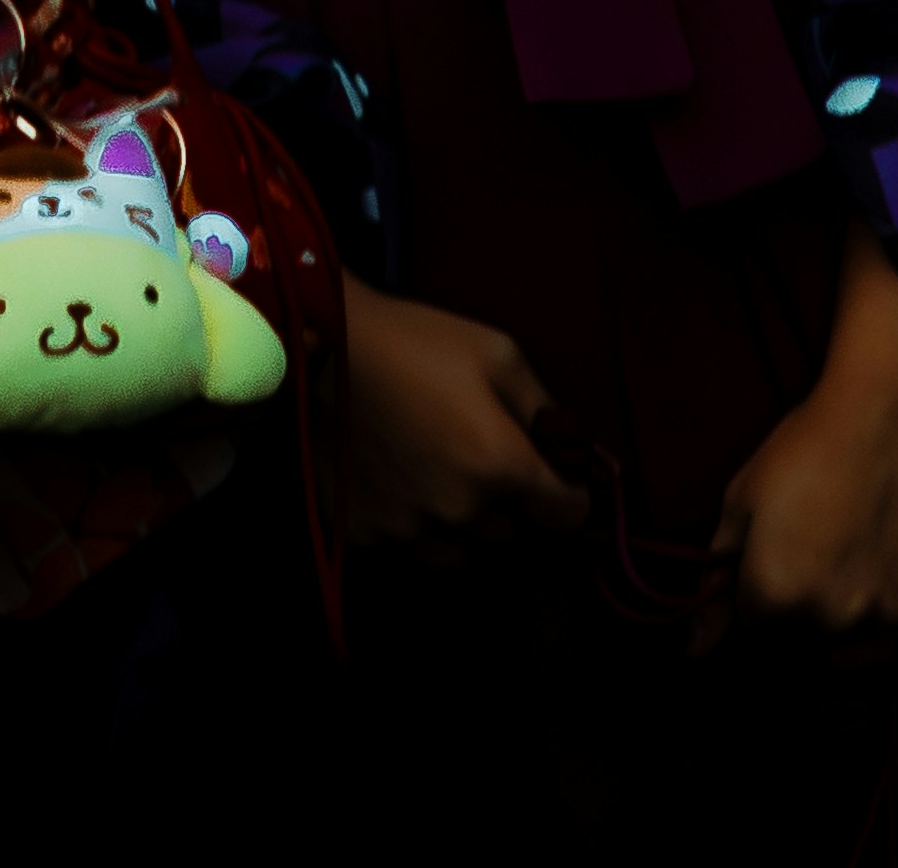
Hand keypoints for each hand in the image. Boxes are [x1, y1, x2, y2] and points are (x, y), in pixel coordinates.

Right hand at [320, 279, 590, 552]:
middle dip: (510, 504)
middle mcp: (460, 511)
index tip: (554, 475)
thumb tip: (574, 454)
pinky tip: (400, 485)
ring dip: (465, 530)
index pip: (570, 516)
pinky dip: (413, 528)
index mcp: (501, 466)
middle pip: (514, 535)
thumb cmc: (418, 341)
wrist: (323, 344)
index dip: (569, 492)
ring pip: (462, 556)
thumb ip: (547, 411)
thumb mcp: (499, 355)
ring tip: (445, 484)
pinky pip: (407, 548)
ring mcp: (408, 528)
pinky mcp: (365, 531)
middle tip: (485, 461)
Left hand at [706, 231, 897, 632]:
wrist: (894, 409)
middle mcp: (832, 617)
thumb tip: (697, 648)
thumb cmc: (808, 447)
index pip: (751, 631)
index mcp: (775, 593)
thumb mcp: (743, 500)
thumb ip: (717, 577)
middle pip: (804, 645)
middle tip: (816, 552)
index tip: (770, 564)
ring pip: (858, 644)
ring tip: (854, 552)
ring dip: (850, 614)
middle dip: (799, 610)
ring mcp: (891, 615)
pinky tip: (891, 552)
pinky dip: (897, 600)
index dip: (755, 597)